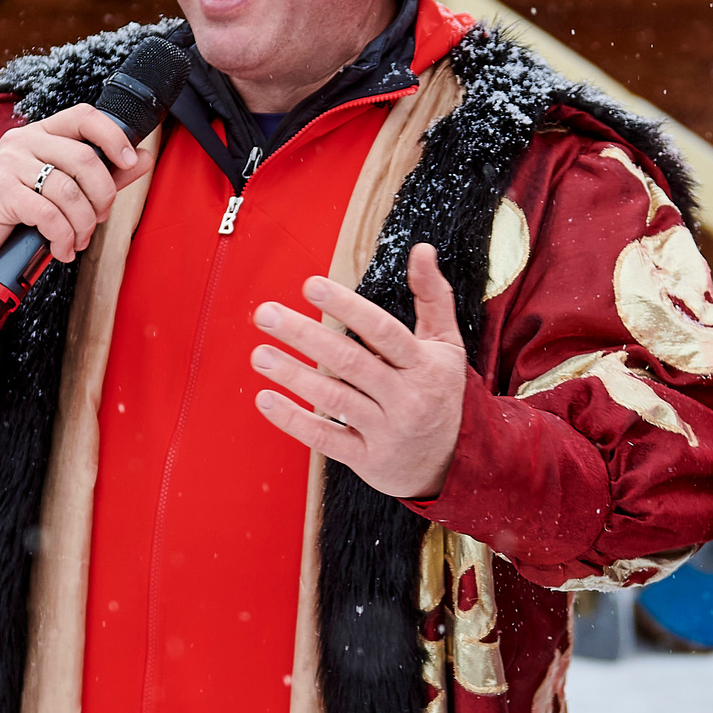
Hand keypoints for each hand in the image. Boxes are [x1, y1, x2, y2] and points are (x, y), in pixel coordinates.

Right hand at [0, 104, 147, 265]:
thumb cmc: (23, 210)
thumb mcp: (66, 188)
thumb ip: (104, 173)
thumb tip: (142, 159)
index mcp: (43, 132)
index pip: (84, 116)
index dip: (113, 136)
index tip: (128, 161)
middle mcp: (24, 141)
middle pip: (84, 158)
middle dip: (102, 196)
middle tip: (98, 219)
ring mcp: (9, 164)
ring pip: (68, 191)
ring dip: (82, 224)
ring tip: (78, 240)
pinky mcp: (1, 192)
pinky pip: (49, 214)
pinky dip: (63, 238)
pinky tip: (62, 249)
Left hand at [249, 244, 467, 498]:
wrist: (453, 463)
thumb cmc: (440, 393)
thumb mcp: (447, 345)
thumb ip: (433, 297)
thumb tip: (421, 248)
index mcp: (424, 365)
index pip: (382, 331)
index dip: (346, 307)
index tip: (311, 285)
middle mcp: (406, 398)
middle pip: (350, 362)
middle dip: (304, 335)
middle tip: (266, 313)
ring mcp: (386, 431)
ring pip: (334, 400)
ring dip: (292, 375)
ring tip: (259, 354)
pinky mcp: (366, 459)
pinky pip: (325, 439)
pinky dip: (293, 420)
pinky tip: (266, 399)